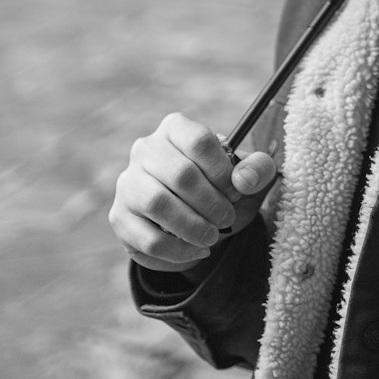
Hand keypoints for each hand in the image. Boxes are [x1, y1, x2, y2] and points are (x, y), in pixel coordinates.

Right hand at [109, 112, 277, 271]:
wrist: (195, 218)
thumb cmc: (221, 188)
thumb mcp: (247, 176)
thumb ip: (259, 169)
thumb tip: (244, 180)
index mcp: (176, 128)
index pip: (199, 141)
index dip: (223, 171)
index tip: (236, 192)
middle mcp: (146, 149)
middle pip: (181, 174)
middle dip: (212, 203)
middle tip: (227, 219)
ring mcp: (128, 182)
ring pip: (157, 204)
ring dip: (193, 227)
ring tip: (213, 236)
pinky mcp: (120, 217)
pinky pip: (147, 239)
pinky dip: (178, 250)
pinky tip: (196, 250)